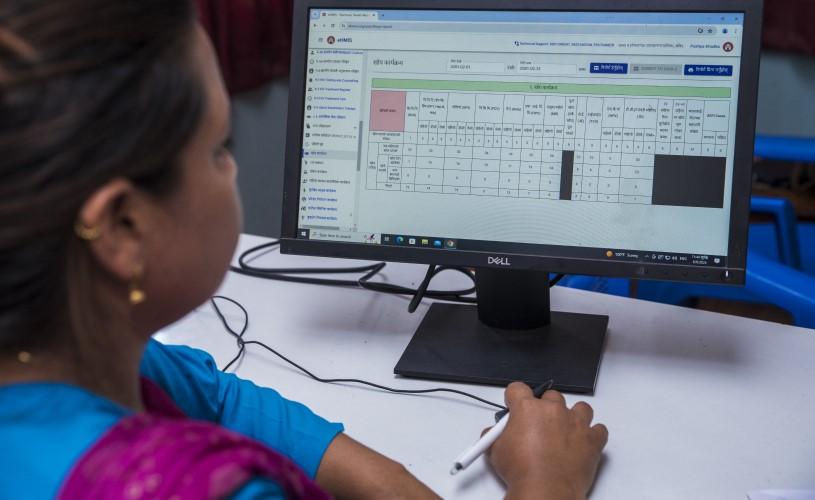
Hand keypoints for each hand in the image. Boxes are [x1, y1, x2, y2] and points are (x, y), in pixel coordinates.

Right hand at [487, 382, 607, 499]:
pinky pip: (599, 430)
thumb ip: (496, 435)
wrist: (545, 491)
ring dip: (573, 416)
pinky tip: (583, 443)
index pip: (518, 389)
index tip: (515, 405)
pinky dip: (593, 435)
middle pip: (550, 396)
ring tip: (565, 431)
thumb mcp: (496, 450)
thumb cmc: (522, 471)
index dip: (515, 397)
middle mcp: (553, 410)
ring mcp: (575, 423)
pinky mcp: (592, 440)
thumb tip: (494, 435)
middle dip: (544, 408)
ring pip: (580, 408)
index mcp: (528, 408)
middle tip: (538, 426)